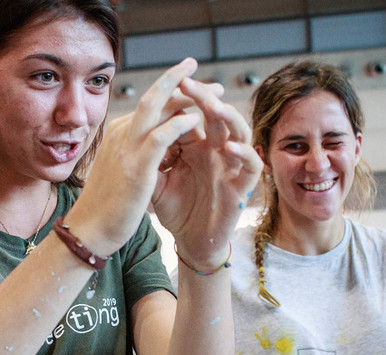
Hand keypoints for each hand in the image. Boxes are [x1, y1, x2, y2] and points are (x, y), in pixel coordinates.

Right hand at [66, 58, 214, 256]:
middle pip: (155, 97)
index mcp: (120, 133)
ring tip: (214, 92)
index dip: (177, 93)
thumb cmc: (108, 204)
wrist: (89, 230)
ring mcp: (127, 148)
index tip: (200, 91)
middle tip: (214, 84)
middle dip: (185, 83)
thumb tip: (157, 146)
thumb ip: (136, 152)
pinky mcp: (136, 168)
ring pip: (156, 106)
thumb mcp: (123, 169)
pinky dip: (179, 124)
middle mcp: (122, 133)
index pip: (152, 104)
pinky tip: (197, 119)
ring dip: (186, 95)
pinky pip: (160, 136)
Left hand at [151, 74, 262, 271]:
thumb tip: (133, 127)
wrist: (190, 241)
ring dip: (228, 117)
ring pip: (239, 131)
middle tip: (188, 82)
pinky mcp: (243, 185)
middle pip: (215, 114)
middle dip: (203, 96)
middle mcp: (216, 150)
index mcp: (195, 145)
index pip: (192, 113)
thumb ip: (151, 155)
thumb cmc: (176, 209)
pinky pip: (252, 163)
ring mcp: (232, 165)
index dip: (181, 98)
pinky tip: (227, 147)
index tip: (166, 83)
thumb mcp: (157, 180)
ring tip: (212, 106)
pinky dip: (243, 153)